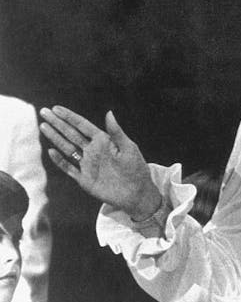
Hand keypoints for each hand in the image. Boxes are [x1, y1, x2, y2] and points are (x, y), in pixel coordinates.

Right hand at [39, 106, 161, 220]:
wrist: (136, 193)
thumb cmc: (136, 168)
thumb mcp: (128, 148)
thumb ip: (116, 132)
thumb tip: (109, 112)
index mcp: (104, 141)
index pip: (83, 126)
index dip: (69, 117)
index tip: (56, 108)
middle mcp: (93, 151)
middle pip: (71, 134)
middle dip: (58, 123)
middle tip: (43, 111)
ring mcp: (87, 164)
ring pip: (67, 148)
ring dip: (55, 138)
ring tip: (43, 126)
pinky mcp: (84, 179)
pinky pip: (69, 168)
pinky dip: (60, 160)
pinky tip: (51, 151)